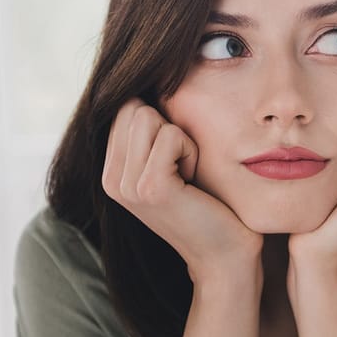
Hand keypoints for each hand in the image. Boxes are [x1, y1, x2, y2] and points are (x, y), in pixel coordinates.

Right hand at [102, 98, 262, 281]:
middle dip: (169, 128)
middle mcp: (111, 180)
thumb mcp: (170, 164)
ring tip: (187, 176)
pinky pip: (172, 135)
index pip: (125, 107)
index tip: (175, 162)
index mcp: (111, 173)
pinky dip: (191, 151)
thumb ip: (149, 133)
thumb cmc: (209, 204)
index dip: (161, 124)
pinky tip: (193, 183)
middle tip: (183, 169)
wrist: (226, 255)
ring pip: (149, 116)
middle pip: (133, 107)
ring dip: (181, 140)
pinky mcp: (150, 188)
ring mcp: (126, 186)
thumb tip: (145, 80)